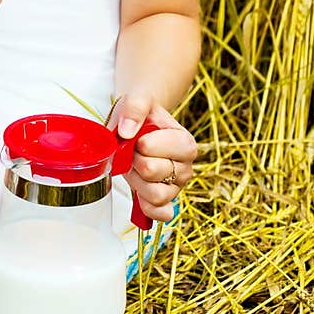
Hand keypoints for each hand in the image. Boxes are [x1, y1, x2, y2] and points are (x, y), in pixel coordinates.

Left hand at [108, 96, 197, 222]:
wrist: (135, 124)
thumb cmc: (141, 114)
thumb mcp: (138, 100)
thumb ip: (135, 107)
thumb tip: (128, 131)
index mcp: (185, 143)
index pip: (165, 149)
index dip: (144, 143)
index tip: (139, 136)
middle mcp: (185, 167)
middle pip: (155, 172)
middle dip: (136, 160)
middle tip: (133, 151)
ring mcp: (175, 186)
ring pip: (156, 195)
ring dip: (137, 181)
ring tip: (134, 167)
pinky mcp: (163, 201)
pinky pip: (159, 213)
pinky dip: (146, 207)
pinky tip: (139, 194)